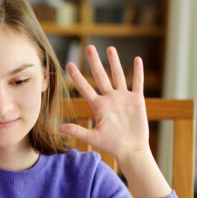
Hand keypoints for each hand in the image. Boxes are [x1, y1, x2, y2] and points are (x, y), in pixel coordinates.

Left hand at [60, 45, 150, 164]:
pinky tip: (136, 60)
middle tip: (89, 47)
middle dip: (95, 62)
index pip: (85, 87)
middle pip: (101, 76)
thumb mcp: (93, 137)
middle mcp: (110, 99)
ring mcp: (123, 98)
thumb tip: (59, 127)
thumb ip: (77, 130)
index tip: (69, 64)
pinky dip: (137, 72)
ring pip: (118, 76)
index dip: (77, 76)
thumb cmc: (112, 146)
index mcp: (98, 106)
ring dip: (114, 62)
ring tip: (110, 48)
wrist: (131, 150)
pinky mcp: (137, 100)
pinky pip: (137, 83)